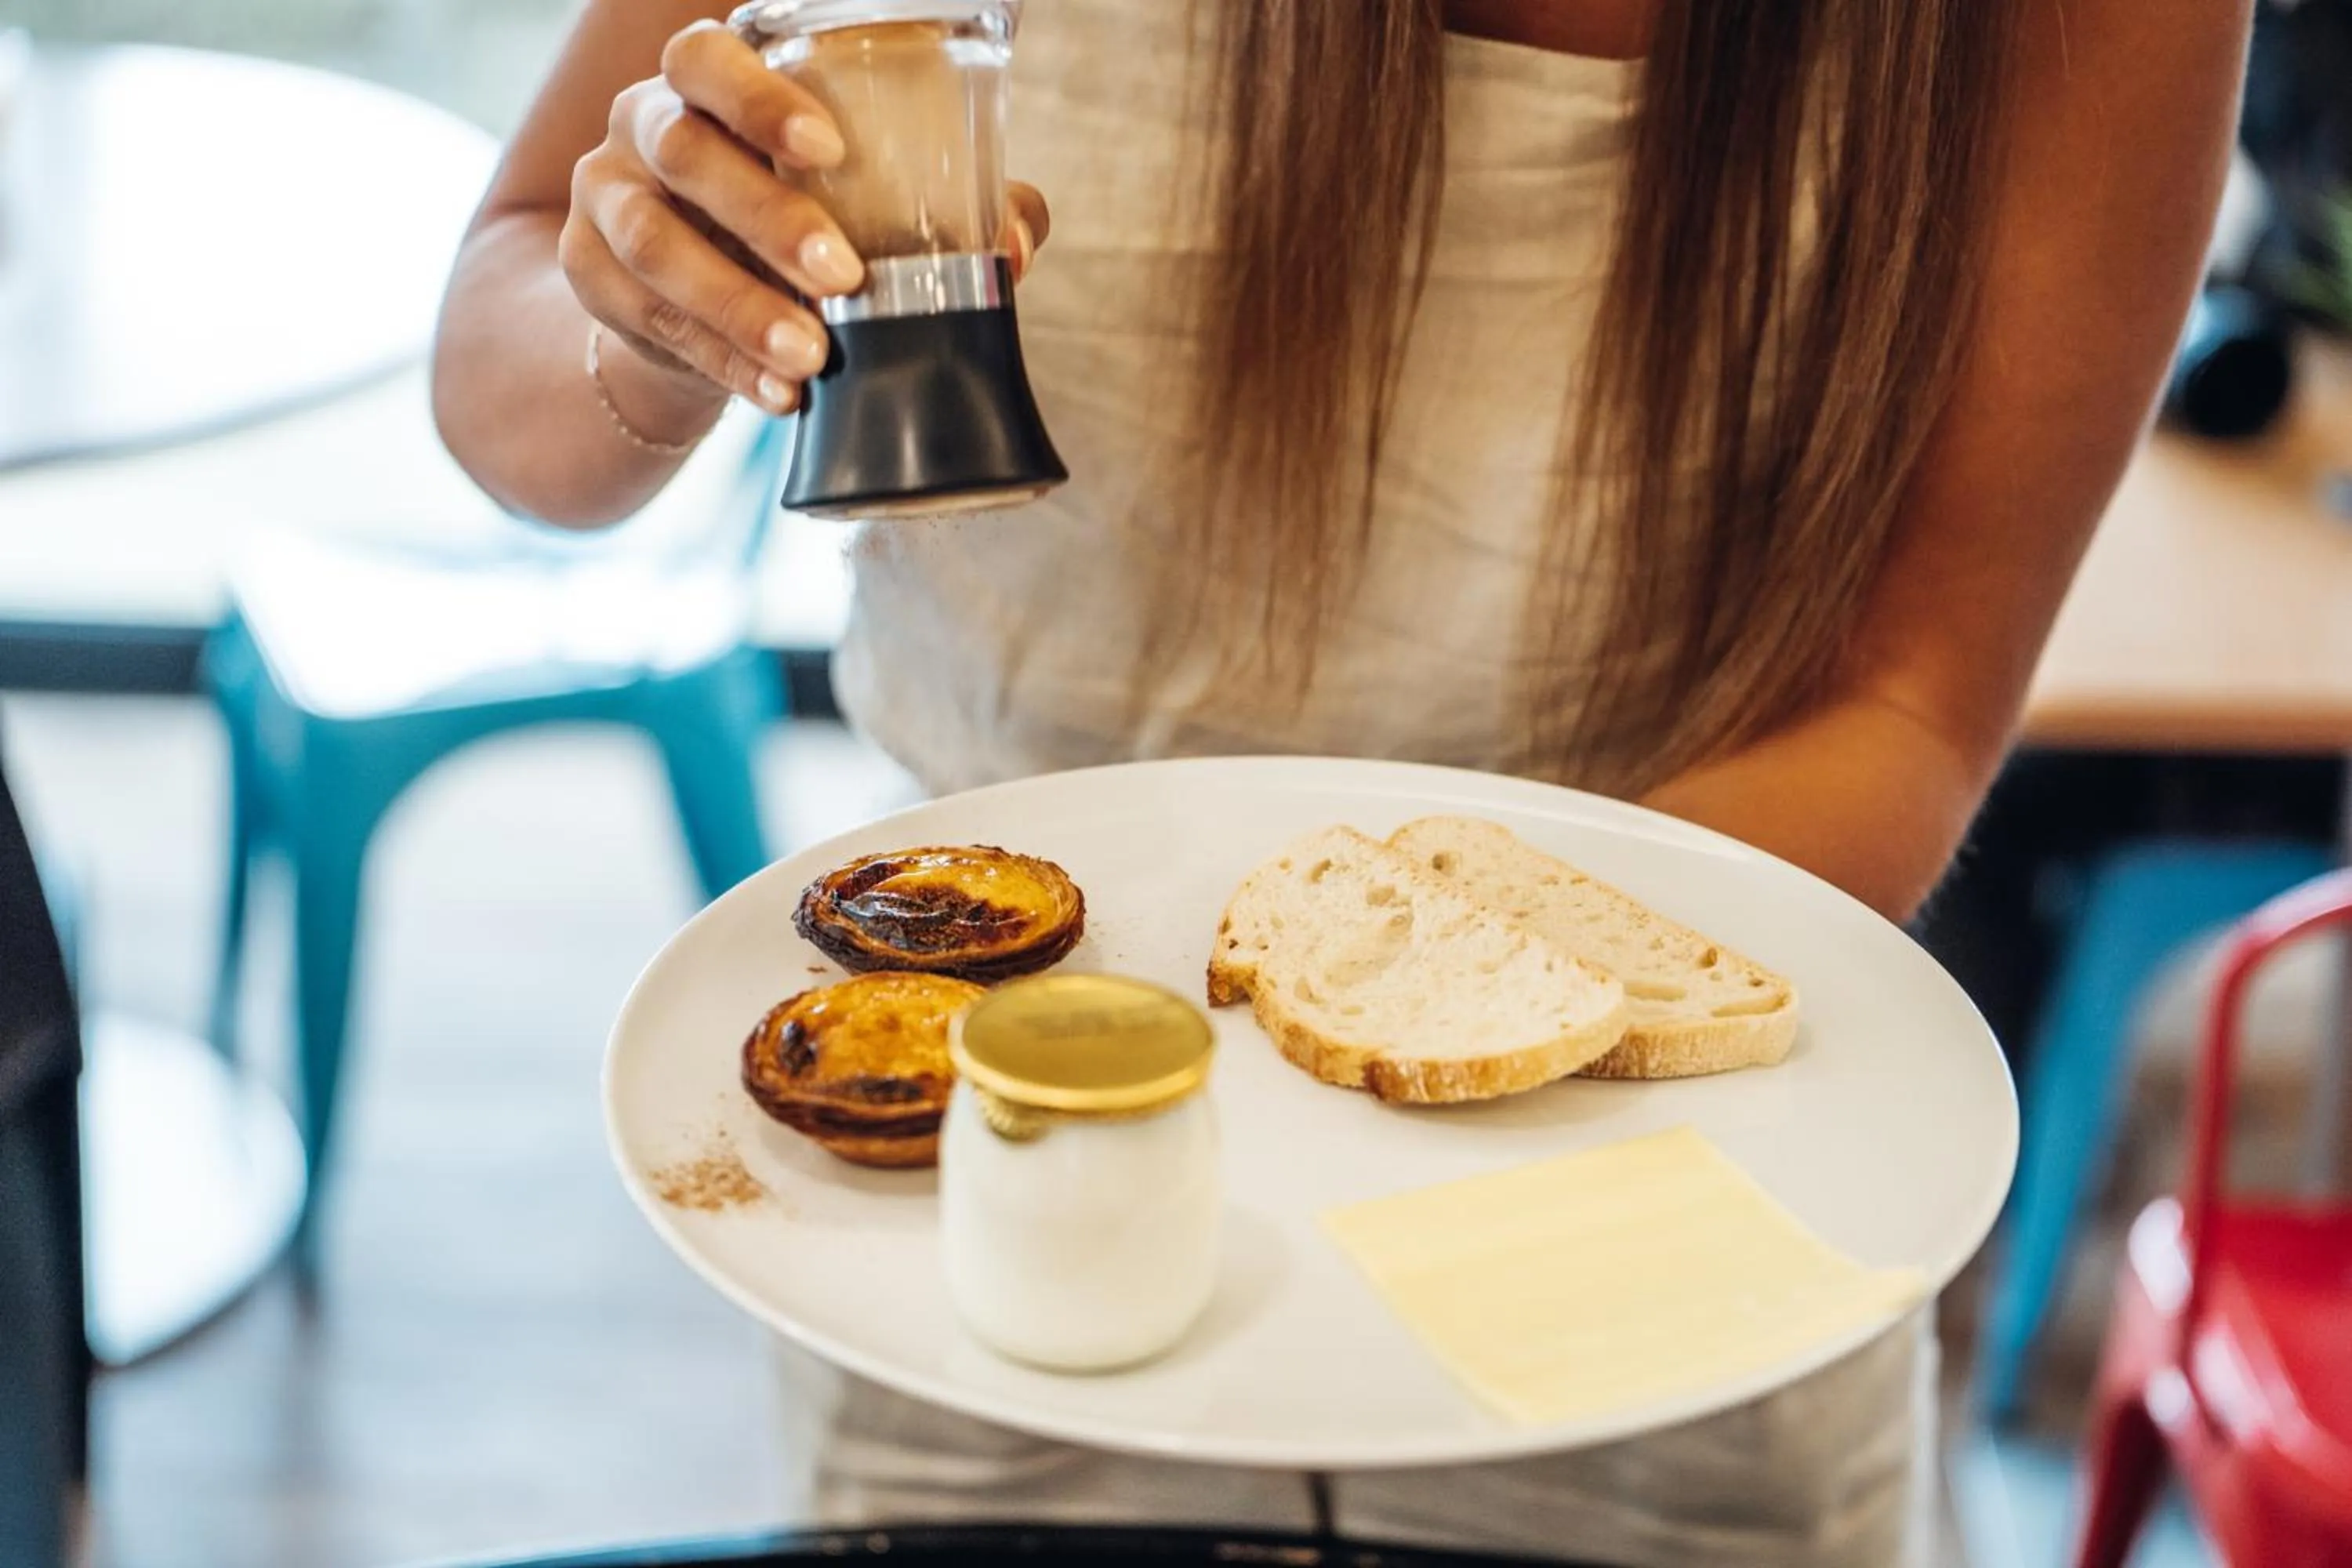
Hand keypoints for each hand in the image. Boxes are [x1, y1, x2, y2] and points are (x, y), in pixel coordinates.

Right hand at [561, 20, 1048, 423]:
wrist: (704, 303)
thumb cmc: (803, 225)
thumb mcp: (870, 207)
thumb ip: (951, 210)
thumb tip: (1016, 245)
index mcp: (710, 84)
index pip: (708, 57)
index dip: (759, 96)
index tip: (830, 150)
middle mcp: (643, 125)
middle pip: (685, 150)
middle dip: (767, 217)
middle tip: (844, 277)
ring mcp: (605, 196)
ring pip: (652, 243)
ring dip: (738, 305)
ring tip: (811, 356)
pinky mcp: (588, 274)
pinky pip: (645, 318)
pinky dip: (719, 360)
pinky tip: (776, 392)